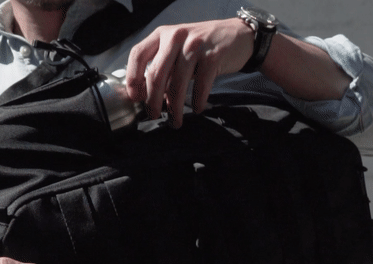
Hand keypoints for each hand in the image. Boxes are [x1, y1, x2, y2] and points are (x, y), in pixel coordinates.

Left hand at [125, 18, 253, 127]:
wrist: (238, 35)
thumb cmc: (204, 47)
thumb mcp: (179, 51)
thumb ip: (165, 69)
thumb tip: (150, 97)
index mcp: (162, 34)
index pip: (138, 55)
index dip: (133, 79)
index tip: (136, 98)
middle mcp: (176, 37)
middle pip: (156, 74)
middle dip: (152, 101)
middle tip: (154, 116)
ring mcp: (195, 45)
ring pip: (177, 84)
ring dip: (175, 108)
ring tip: (176, 121)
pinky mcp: (213, 56)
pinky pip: (200, 86)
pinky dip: (197, 102)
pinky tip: (198, 109)